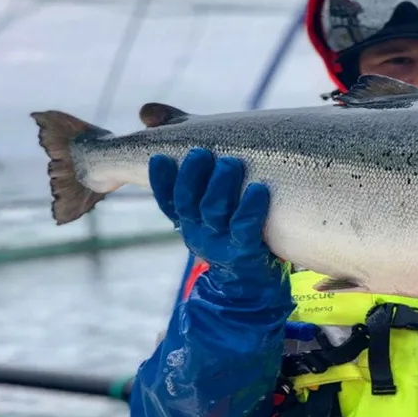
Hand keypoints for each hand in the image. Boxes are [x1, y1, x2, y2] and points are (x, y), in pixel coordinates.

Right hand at [149, 148, 285, 296]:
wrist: (250, 291)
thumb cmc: (233, 238)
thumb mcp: (210, 216)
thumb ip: (198, 184)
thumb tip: (164, 125)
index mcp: (188, 222)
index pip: (168, 200)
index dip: (160, 180)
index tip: (158, 157)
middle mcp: (199, 233)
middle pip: (188, 202)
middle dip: (191, 175)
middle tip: (200, 152)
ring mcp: (220, 244)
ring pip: (213, 211)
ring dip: (220, 185)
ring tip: (230, 164)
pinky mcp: (245, 252)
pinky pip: (245, 227)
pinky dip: (251, 207)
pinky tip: (259, 189)